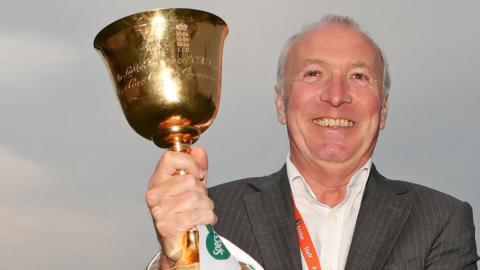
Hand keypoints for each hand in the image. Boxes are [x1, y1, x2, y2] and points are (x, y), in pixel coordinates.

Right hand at [145, 146, 216, 267]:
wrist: (180, 243)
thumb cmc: (184, 212)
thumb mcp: (192, 186)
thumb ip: (196, 167)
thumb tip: (199, 150)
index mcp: (158, 180)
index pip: (171, 157)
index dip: (190, 163)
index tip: (198, 173)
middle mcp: (154, 194)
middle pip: (190, 180)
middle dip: (203, 192)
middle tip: (200, 201)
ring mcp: (158, 211)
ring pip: (196, 198)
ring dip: (207, 206)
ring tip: (202, 212)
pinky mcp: (166, 227)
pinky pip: (197, 214)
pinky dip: (208, 218)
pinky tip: (204, 221)